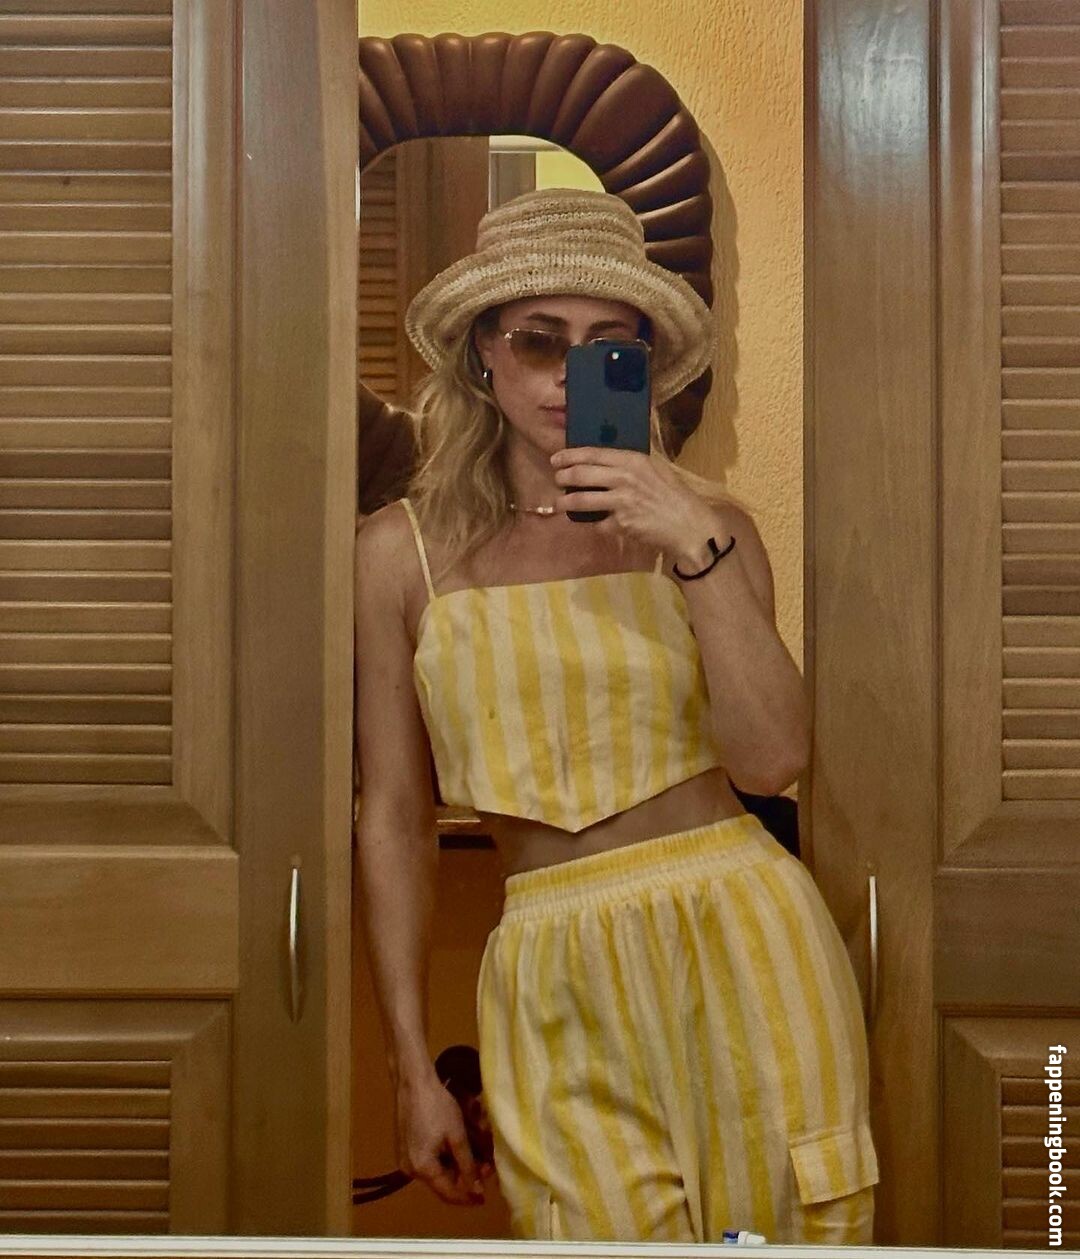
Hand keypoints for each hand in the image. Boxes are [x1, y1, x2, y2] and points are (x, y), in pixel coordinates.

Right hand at [394, 1069, 485, 1205]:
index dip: (467, 1197)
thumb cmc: (437, 1106)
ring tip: (476, 1152)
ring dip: (456, 1164)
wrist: (413, 1082)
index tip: (484, 1198)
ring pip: (437, 1169)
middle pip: (442, 1181)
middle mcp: (410, 1169)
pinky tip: (459, 1145)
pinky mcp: (405, 1147)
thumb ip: (467, 1165)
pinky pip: (429, 1160)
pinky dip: (445, 1156)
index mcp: (422, 1169)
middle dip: (465, 1175)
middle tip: (486, 1166)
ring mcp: (405, 1158)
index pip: (448, 1193)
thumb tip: (476, 1189)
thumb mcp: (457, 1136)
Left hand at [550, 446, 720, 560]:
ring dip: (565, 503)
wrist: (689, 524)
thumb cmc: (674, 495)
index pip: (593, 453)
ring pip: (581, 500)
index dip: (570, 456)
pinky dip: (597, 525)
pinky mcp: (620, 524)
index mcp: (633, 460)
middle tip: (557, 480)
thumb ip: (631, 465)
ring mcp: (621, 501)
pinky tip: (599, 524)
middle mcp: (624, 477)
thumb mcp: (655, 470)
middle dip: (563, 477)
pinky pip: (599, 524)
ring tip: (560, 504)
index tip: (556, 459)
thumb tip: (604, 462)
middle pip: (581, 475)